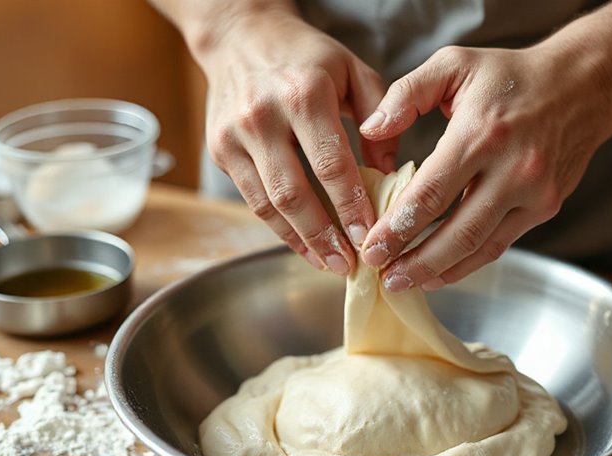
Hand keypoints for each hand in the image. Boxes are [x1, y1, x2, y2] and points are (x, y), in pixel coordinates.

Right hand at [199, 12, 397, 274]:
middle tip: (350, 266)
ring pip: (268, 204)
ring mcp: (235, 136)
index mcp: (304, 93)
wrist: (240, 35)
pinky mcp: (220, 150)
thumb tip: (391, 172)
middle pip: (294, 193)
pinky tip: (304, 245)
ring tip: (330, 264)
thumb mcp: (354, 71)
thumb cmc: (306, 55)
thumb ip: (380, 118)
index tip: (370, 236)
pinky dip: (279, 229)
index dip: (350, 206)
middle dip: (324, 237)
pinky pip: (252, 200)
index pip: (331, 163)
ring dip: (301, 241)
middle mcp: (263, 115)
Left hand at [358, 44, 611, 290]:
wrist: (583, 85)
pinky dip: (468, 263)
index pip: (430, 193)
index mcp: (481, 133)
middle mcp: (511, 168)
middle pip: (456, 232)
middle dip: (414, 260)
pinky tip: (440, 271)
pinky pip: (500, 243)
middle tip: (383, 276)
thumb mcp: (454, 64)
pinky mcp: (546, 207)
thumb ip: (406, 94)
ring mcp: (534, 193)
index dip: (397, 228)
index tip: (370, 248)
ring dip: (439, 271)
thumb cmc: (511, 75)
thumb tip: (370, 129)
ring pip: (479, 247)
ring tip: (405, 282)